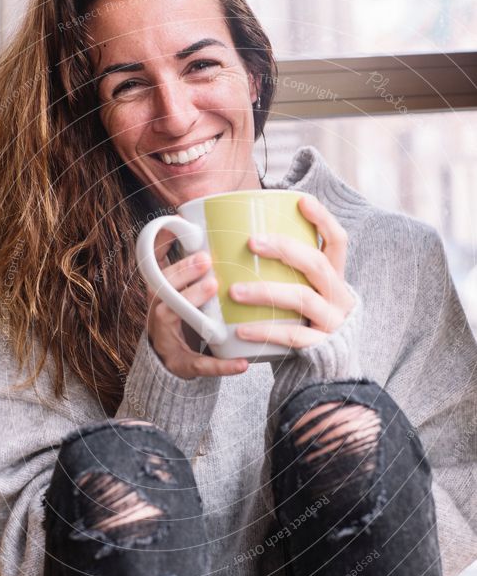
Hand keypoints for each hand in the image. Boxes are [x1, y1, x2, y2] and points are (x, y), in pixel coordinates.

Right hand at [145, 226, 248, 378]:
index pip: (163, 274)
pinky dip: (222, 366)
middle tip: (208, 266)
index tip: (203, 252)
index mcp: (163, 294)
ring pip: (173, 320)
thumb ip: (187, 260)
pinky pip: (201, 366)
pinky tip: (242, 364)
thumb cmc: (183, 314)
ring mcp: (168, 339)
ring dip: (192, 307)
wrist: (169, 359)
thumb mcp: (182, 287)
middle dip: (184, 278)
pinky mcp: (184, 364)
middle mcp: (160, 313)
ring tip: (214, 297)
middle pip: (164, 293)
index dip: (179, 263)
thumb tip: (190, 217)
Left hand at [229, 194, 354, 349]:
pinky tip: (240, 329)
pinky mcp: (321, 348)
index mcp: (336, 280)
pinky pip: (292, 336)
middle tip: (251, 242)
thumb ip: (287, 275)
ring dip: (266, 292)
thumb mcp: (305, 296)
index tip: (300, 199)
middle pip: (317, 264)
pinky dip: (264, 331)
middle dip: (285, 248)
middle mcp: (340, 298)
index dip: (322, 219)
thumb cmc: (305, 327)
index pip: (338, 242)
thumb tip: (241, 243)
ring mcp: (333, 323)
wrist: (326, 375)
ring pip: (303, 298)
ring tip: (234, 291)